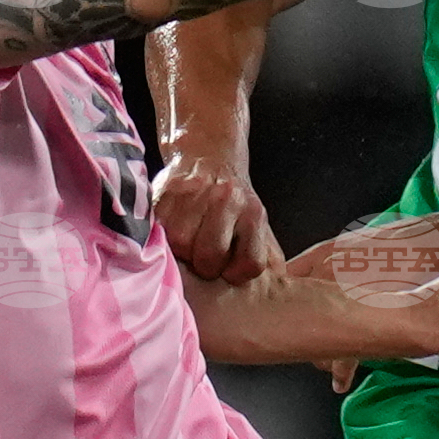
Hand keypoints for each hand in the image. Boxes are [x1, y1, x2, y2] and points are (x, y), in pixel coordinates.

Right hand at [155, 154, 279, 281]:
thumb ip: (266, 255)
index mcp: (253, 214)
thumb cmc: (232, 201)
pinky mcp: (166, 191)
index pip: (250, 264)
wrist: (208, 156)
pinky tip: (172, 231)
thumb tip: (279, 282)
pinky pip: (160, 229)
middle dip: (205, 266)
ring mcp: (194, 194)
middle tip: (202, 258)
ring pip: (182, 245)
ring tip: (187, 243)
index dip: (235, 274)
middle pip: (210, 257)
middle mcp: (227, 200)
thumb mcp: (258, 224)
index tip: (227, 268)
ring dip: (181, 252)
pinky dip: (163, 236)